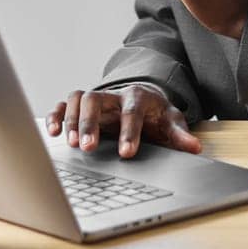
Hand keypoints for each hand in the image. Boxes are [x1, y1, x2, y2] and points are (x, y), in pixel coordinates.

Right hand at [46, 84, 201, 157]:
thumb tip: (195, 147)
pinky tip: (52, 133)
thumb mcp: (172, 122)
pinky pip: (63, 105)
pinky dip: (55, 116)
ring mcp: (96, 99)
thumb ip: (180, 134)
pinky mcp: (82, 106)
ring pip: (78, 98)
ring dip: (72, 120)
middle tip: (88, 148)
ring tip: (73, 144)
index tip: (126, 153)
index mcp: (137, 97)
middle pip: (96, 99)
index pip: (131, 111)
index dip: (129, 132)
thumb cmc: (156, 115)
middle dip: (91, 123)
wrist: (144, 101)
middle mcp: (113, 95)